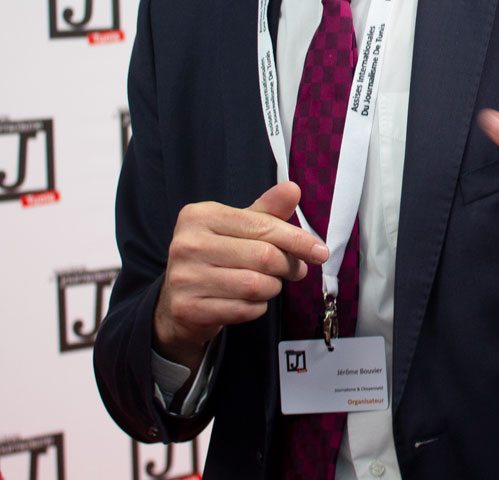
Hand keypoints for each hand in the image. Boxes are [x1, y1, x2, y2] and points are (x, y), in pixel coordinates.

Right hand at [152, 181, 329, 368]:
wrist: (179, 301)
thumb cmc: (216, 257)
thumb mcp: (239, 229)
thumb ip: (267, 211)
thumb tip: (292, 189)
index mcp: (200, 215)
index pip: (263, 225)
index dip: (298, 240)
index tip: (319, 251)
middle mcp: (187, 244)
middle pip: (264, 257)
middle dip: (289, 266)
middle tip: (297, 270)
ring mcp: (184, 277)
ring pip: (257, 286)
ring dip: (273, 288)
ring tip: (268, 284)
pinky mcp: (188, 309)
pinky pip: (244, 310)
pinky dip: (257, 308)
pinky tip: (248, 301)